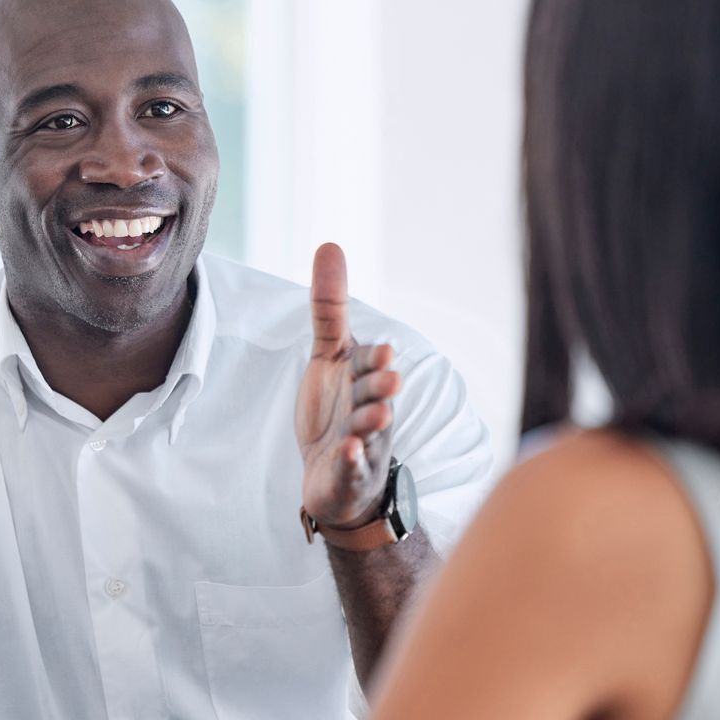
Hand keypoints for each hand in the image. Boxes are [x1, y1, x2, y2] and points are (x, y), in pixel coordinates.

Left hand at [295, 244, 400, 529]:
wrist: (334, 474)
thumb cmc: (336, 409)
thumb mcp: (329, 355)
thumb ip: (330, 306)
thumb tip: (330, 244)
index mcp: (363, 379)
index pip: (369, 364)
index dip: (375, 360)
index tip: (385, 351)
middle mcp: (369, 408)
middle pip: (375, 396)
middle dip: (381, 389)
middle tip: (390, 380)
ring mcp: (362, 443)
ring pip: (368, 432)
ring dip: (370, 424)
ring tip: (369, 419)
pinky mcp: (349, 473)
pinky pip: (352, 467)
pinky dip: (350, 461)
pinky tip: (346, 452)